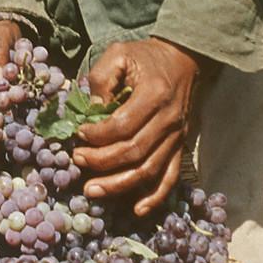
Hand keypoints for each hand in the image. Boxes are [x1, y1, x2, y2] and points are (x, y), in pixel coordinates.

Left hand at [72, 36, 202, 215]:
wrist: (185, 59)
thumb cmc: (147, 57)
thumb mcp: (119, 54)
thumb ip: (101, 78)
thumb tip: (91, 112)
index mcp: (154, 94)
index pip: (122, 125)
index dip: (97, 135)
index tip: (78, 133)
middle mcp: (169, 119)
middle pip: (133, 152)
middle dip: (100, 161)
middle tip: (77, 160)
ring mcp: (177, 136)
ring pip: (148, 170)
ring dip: (119, 185)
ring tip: (92, 190)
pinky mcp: (180, 146)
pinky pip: (170, 177)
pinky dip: (155, 197)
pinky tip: (137, 209)